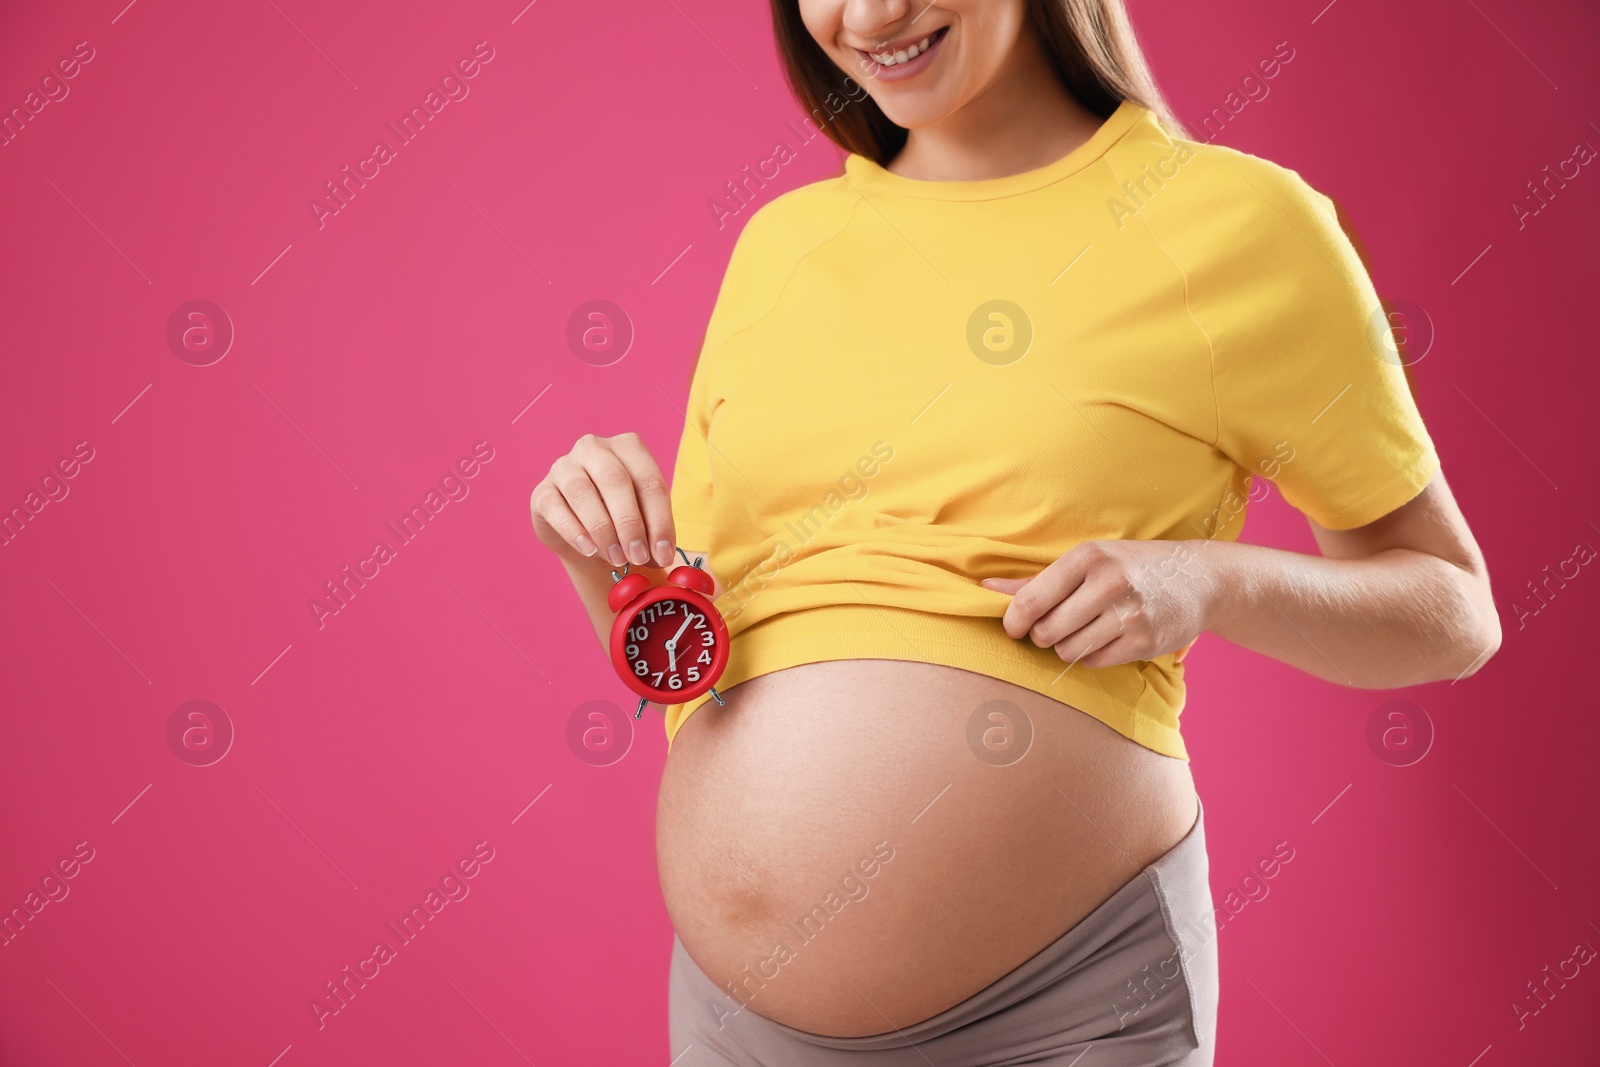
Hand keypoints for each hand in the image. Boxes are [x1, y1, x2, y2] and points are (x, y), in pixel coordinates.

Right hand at [530, 432, 677, 568]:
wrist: (583, 534)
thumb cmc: (621, 519)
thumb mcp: (644, 520)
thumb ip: (653, 533)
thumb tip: (663, 557)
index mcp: (628, 446)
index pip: (649, 481)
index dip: (660, 520)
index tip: (664, 554)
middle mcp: (594, 448)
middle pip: (616, 481)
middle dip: (630, 524)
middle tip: (638, 557)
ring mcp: (564, 466)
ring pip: (582, 492)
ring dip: (603, 530)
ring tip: (616, 559)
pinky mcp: (542, 491)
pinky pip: (555, 508)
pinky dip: (574, 531)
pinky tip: (588, 550)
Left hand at [979, 539, 1208, 668]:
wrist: (1200, 579)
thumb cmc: (1132, 567)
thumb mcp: (1087, 561)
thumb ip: (1035, 580)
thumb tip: (984, 589)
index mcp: (1088, 557)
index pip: (1032, 599)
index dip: (1014, 621)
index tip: (1014, 627)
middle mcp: (1109, 582)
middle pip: (1047, 630)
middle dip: (1042, 635)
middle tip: (1053, 627)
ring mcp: (1129, 614)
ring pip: (1068, 650)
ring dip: (1066, 647)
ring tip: (1082, 630)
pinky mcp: (1144, 641)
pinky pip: (1094, 662)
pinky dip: (1091, 656)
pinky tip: (1104, 639)